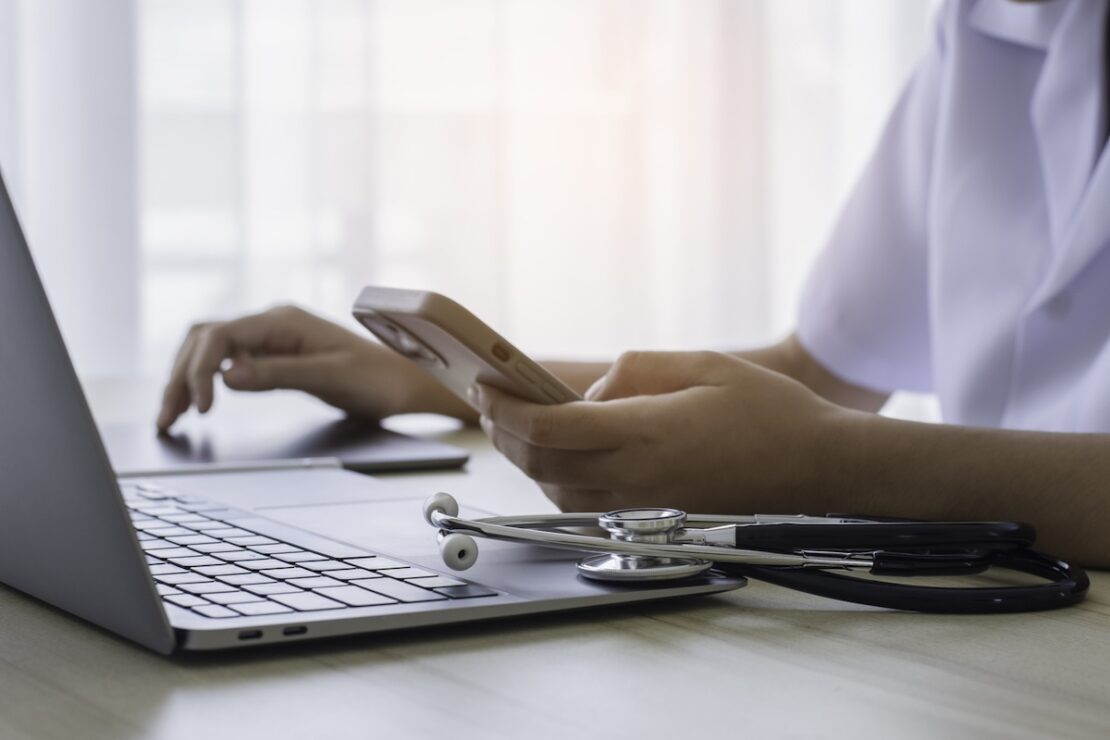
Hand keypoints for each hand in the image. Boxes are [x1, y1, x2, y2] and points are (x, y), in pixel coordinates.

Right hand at [156, 305, 431, 430]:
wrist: (408, 382)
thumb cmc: (378, 379)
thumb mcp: (330, 378)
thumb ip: (278, 374)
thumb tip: (226, 377)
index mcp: (283, 321)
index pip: (221, 335)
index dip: (201, 370)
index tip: (202, 409)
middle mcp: (272, 323)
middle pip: (205, 339)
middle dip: (180, 377)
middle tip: (167, 418)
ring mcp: (272, 337)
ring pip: (211, 350)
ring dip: (185, 379)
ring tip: (169, 417)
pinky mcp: (275, 355)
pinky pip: (228, 361)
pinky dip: (206, 381)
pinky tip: (196, 403)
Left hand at [474, 350, 845, 512]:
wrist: (815, 467)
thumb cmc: (768, 412)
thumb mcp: (702, 364)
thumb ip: (636, 371)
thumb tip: (592, 394)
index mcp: (645, 433)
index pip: (550, 427)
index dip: (506, 408)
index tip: (484, 386)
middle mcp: (636, 475)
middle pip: (542, 463)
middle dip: (502, 433)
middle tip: (487, 402)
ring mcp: (643, 500)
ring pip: (557, 489)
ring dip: (524, 459)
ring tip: (512, 425)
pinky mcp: (653, 510)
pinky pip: (584, 501)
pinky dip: (554, 478)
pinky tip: (556, 454)